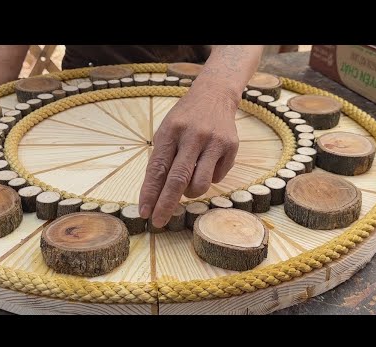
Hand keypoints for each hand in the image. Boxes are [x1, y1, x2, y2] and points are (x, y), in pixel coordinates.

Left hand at [139, 84, 239, 227]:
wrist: (214, 95)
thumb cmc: (184, 119)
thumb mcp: (167, 132)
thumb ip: (162, 160)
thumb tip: (154, 196)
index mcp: (171, 131)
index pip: (157, 168)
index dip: (150, 193)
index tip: (144, 212)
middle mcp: (193, 136)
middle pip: (178, 179)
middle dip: (166, 205)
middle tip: (159, 222)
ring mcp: (214, 141)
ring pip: (200, 184)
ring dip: (191, 193)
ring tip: (189, 184)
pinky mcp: (231, 147)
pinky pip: (217, 177)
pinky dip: (209, 178)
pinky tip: (207, 163)